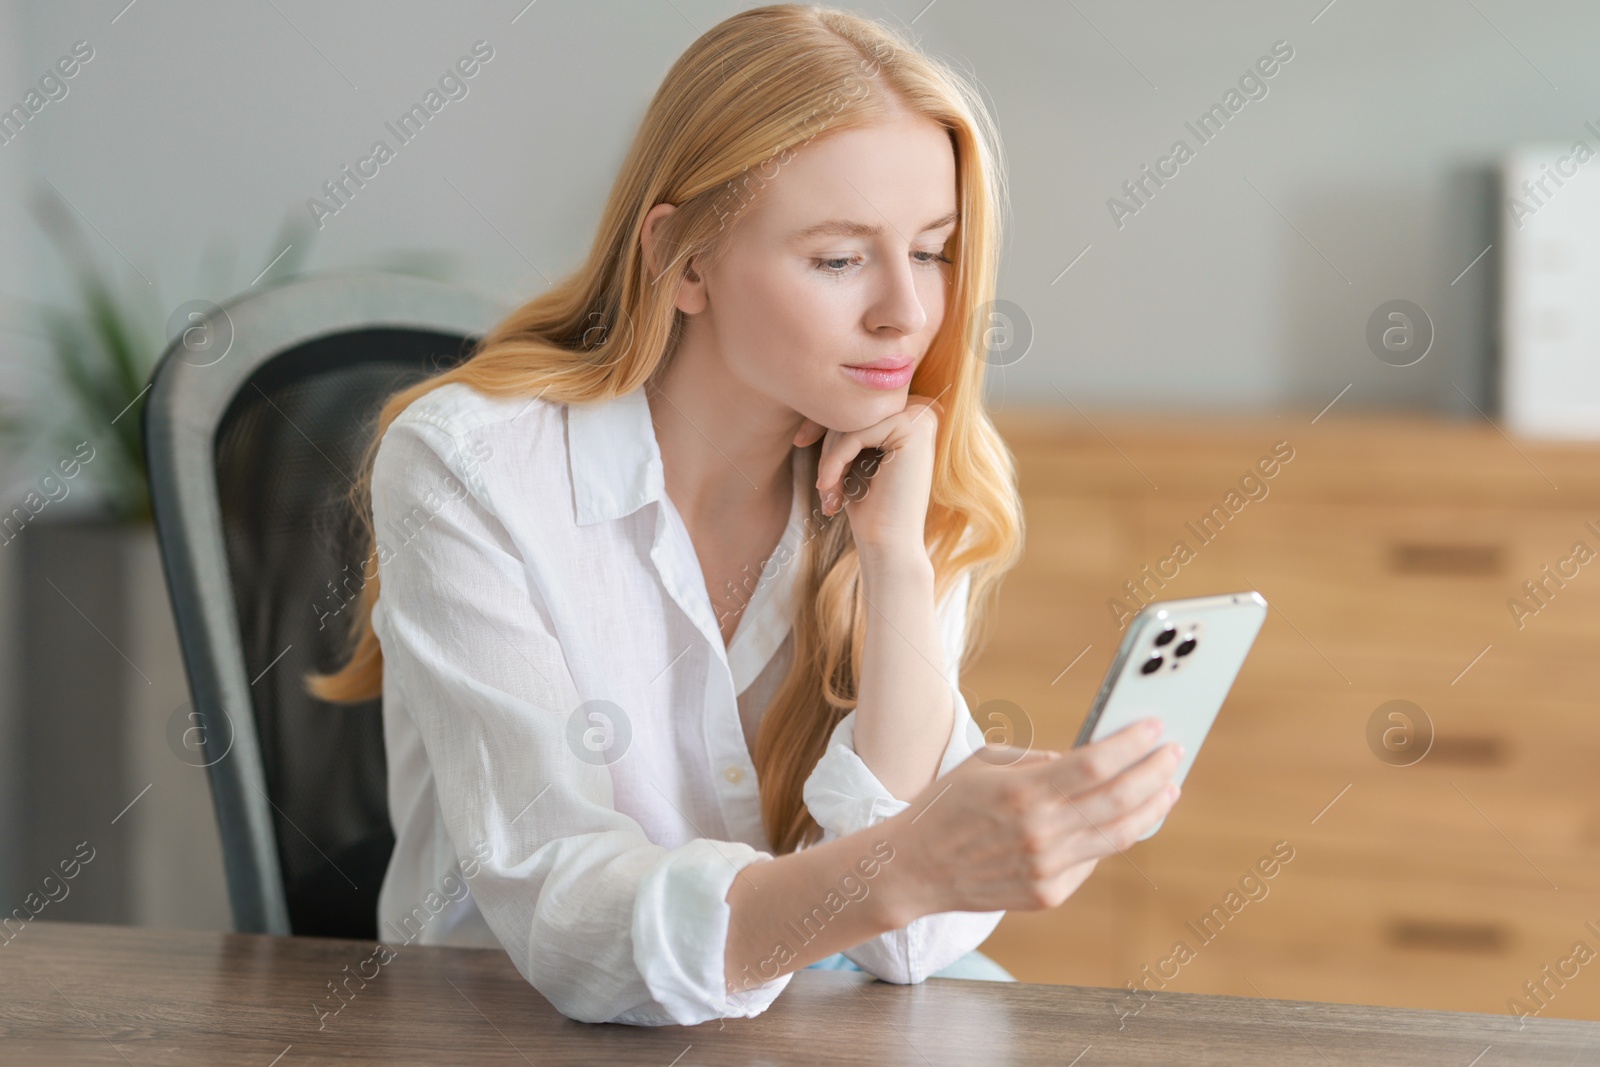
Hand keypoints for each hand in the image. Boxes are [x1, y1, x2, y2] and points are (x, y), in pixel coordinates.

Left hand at [794, 395, 942, 555]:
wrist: (889, 545)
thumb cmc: (869, 507)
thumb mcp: (852, 455)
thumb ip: (845, 420)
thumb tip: (812, 385)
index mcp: (910, 413)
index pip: (855, 404)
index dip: (823, 421)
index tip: (800, 442)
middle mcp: (922, 408)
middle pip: (854, 407)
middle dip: (828, 445)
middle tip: (822, 486)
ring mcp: (922, 415)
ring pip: (852, 418)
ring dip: (830, 457)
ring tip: (827, 492)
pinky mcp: (914, 427)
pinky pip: (857, 431)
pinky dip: (835, 460)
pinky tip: (830, 488)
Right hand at [876, 718, 1182, 922]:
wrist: (914, 868)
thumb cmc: (947, 806)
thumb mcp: (985, 763)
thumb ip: (1037, 760)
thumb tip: (1085, 761)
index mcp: (1022, 791)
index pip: (1095, 764)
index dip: (1132, 744)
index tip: (1155, 727)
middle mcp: (1040, 831)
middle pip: (1118, 800)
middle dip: (1154, 772)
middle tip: (1173, 753)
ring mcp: (1046, 867)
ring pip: (1117, 835)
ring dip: (1150, 808)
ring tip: (1166, 787)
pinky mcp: (1047, 894)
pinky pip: (1091, 860)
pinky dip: (1111, 836)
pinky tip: (1124, 819)